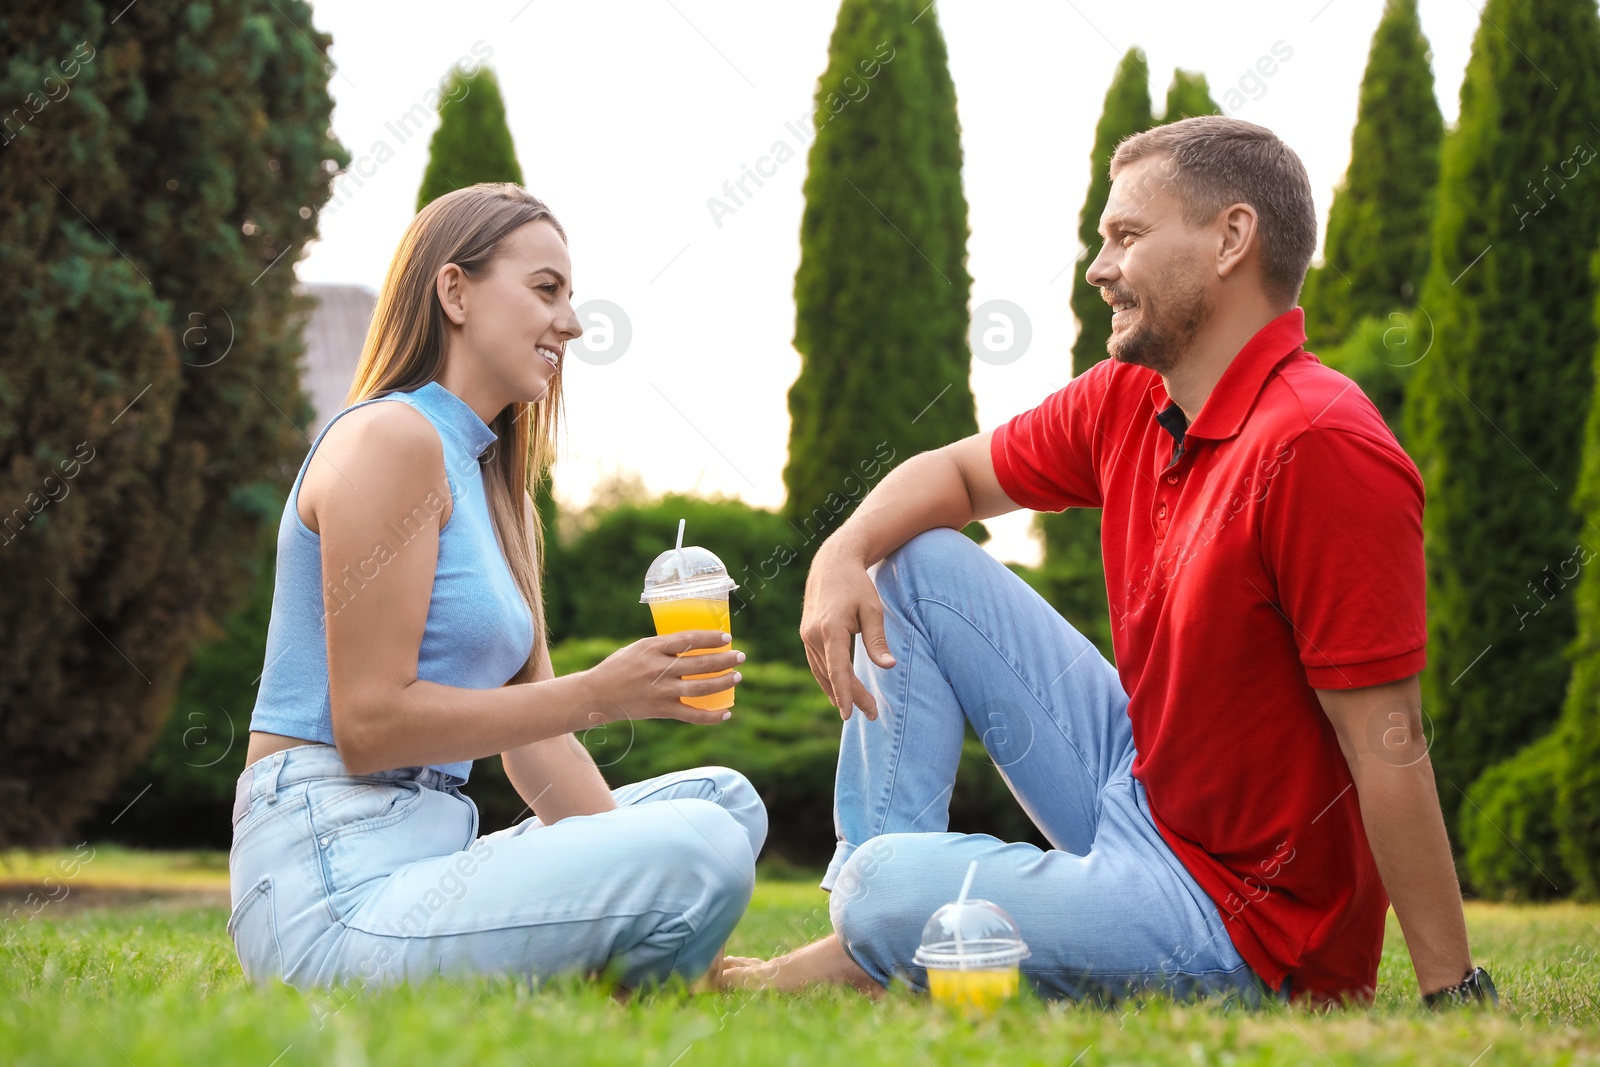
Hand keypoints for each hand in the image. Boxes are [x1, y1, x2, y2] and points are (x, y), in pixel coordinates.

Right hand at [578, 631, 743, 724]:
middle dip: (724, 659)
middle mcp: (657, 668)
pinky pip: (691, 715)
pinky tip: (725, 713)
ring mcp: (660, 691)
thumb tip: (696, 646)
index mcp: (652, 648)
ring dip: (723, 682)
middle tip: (740, 656)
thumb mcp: (638, 649)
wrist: (596, 695)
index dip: (711, 638)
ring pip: (700, 687)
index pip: (689, 639)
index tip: (727, 637)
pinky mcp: (660, 710)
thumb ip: (663, 648)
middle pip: (699, 663)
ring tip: (737, 676)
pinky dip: (711, 716)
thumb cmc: (619, 667)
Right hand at [799, 542, 896, 719]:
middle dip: (850, 697)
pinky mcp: (806, 635)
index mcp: (831, 628)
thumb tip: (889, 667)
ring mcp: (807, 635)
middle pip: (832, 674)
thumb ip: (877, 640)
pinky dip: (827, 680)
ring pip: (822, 672)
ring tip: (857, 709)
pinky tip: (836, 693)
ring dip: (838, 692)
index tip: (850, 714)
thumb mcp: (872, 610)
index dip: (844, 693)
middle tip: (872, 714)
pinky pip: (817, 664)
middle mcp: (813, 634)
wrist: (831, 564)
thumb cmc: (856, 585)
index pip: (837, 668)